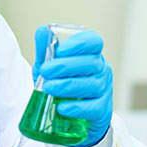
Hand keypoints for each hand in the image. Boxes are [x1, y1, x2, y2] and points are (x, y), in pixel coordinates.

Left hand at [33, 26, 112, 146]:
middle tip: (46, 71)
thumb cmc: (60, 84)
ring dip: (69, 86)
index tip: (61, 50)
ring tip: (49, 88)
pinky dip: (77, 108)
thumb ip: (45, 49)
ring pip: (93, 85)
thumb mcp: (49, 66)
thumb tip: (43, 31)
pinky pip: (94, 108)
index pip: (94, 41)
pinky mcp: (102, 110)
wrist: (66, 115)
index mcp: (90, 55)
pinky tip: (62, 108)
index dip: (80, 43)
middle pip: (92, 63)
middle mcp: (101, 70)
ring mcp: (104, 90)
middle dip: (66, 66)